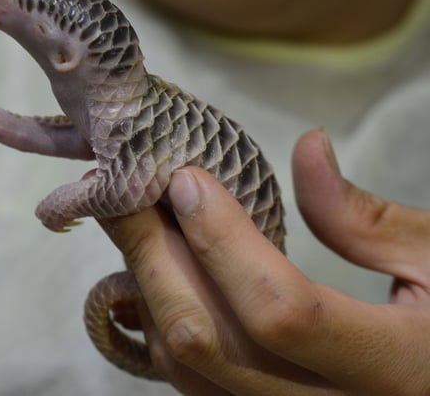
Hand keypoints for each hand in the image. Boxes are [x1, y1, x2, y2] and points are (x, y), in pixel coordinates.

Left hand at [103, 130, 429, 394]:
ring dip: (149, 286)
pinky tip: (158, 269)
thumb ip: (370, 218)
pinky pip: (192, 380)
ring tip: (133, 218)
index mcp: (392, 371)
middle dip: (156, 255)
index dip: (224, 241)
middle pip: (211, 340)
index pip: (282, 310)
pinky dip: (161, 322)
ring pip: (189, 366)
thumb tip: (308, 147)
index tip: (188, 180)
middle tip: (126, 188)